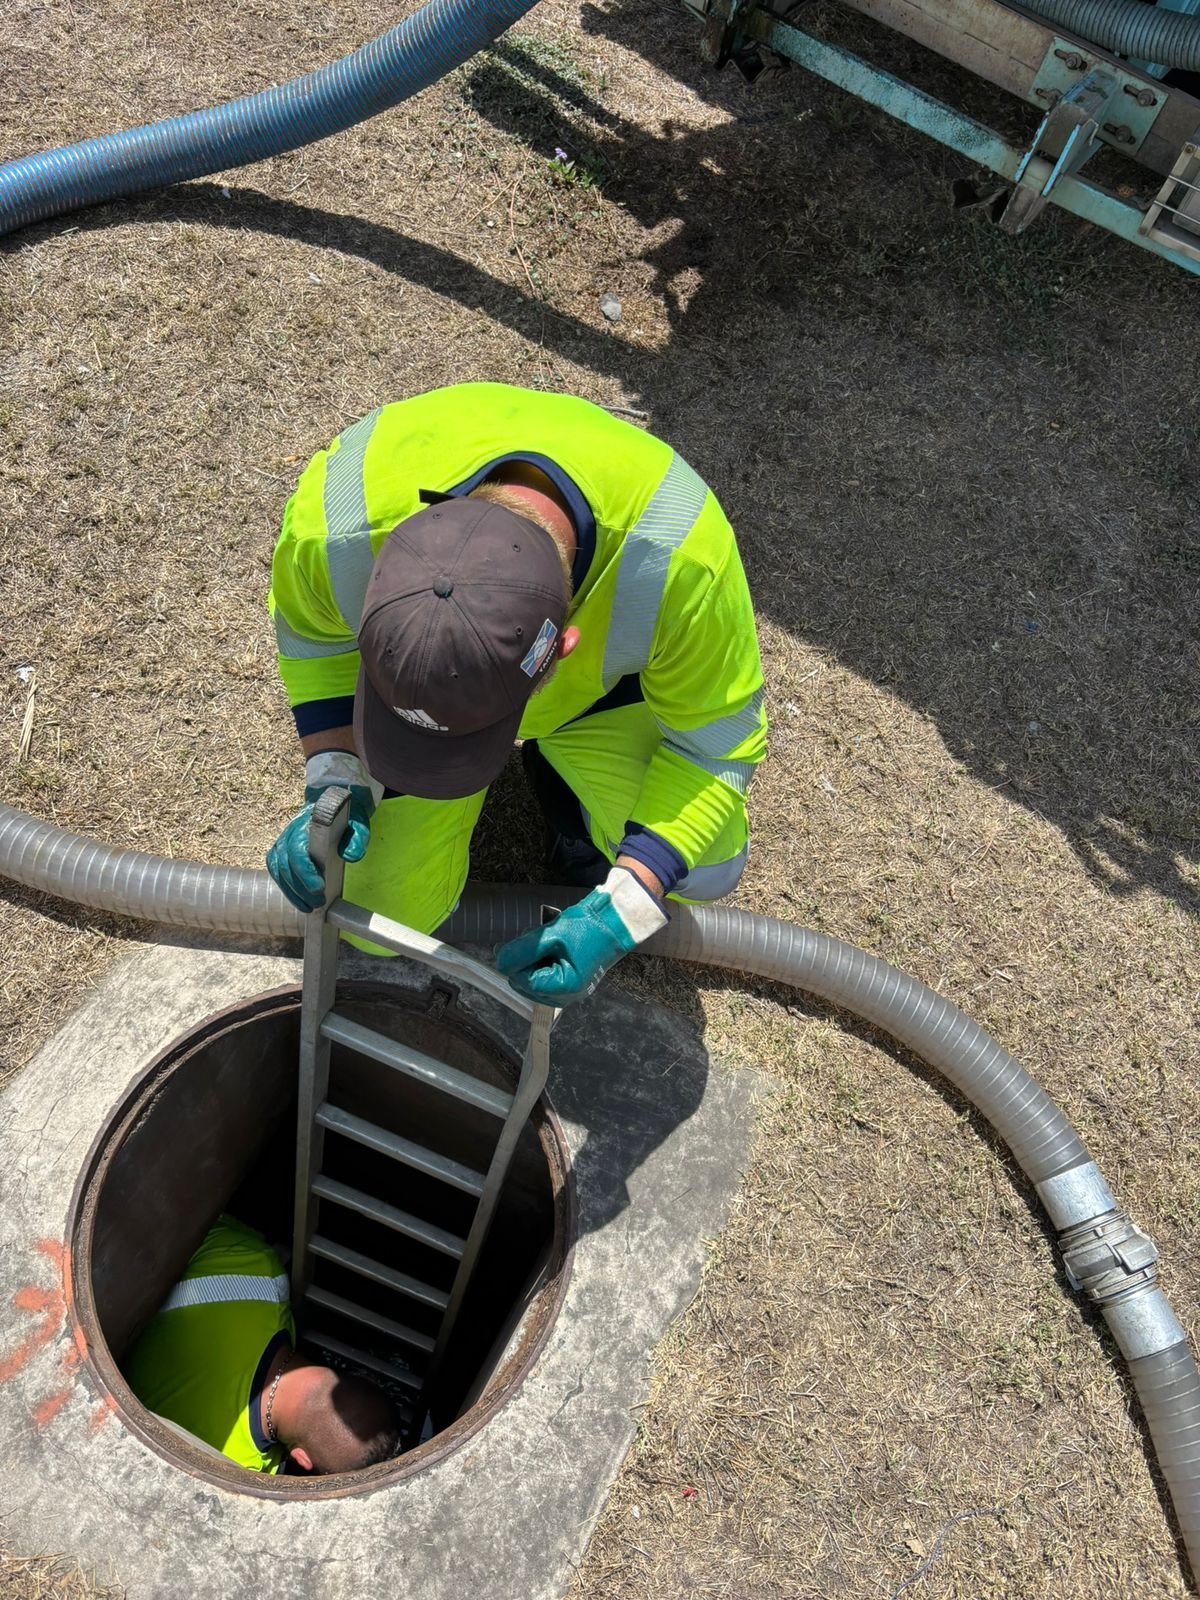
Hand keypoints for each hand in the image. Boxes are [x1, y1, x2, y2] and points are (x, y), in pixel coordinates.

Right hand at [266, 754, 376, 912]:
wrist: (331, 807)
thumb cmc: (345, 819)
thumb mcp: (358, 825)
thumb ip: (356, 839)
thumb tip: (351, 856)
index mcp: (307, 825)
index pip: (298, 850)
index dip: (305, 871)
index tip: (319, 888)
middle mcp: (289, 833)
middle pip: (285, 864)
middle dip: (300, 888)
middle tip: (318, 903)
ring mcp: (282, 842)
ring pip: (278, 870)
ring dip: (292, 892)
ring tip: (309, 907)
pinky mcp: (280, 852)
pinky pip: (276, 872)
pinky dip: (286, 888)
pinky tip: (299, 900)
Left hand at [495, 867, 666, 1004]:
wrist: (616, 921)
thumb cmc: (588, 927)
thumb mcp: (551, 935)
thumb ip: (522, 950)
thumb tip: (499, 961)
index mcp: (564, 988)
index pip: (523, 980)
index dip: (513, 961)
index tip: (510, 943)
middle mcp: (566, 996)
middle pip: (526, 983)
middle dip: (523, 960)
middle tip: (530, 937)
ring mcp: (569, 992)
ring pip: (534, 980)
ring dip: (531, 960)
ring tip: (543, 939)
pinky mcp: (570, 982)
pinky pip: (546, 976)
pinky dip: (542, 961)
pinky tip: (548, 946)